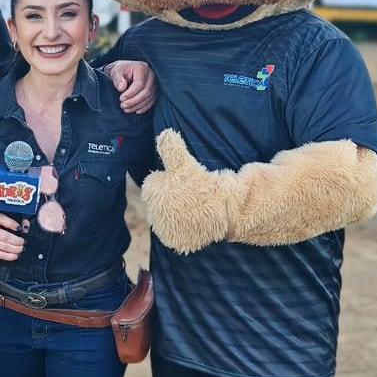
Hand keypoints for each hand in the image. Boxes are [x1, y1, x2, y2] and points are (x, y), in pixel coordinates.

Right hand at [0, 213, 26, 262]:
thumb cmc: (1, 229)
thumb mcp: (9, 222)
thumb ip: (20, 222)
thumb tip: (26, 229)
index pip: (2, 219)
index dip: (12, 224)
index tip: (20, 228)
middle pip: (4, 236)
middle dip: (16, 241)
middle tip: (23, 242)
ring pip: (3, 247)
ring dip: (14, 249)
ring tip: (21, 249)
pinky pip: (0, 255)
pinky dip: (9, 256)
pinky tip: (15, 256)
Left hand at [106, 60, 155, 113]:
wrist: (124, 71)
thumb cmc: (120, 71)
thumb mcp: (115, 72)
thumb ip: (117, 79)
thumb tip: (121, 88)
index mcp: (142, 68)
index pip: (139, 83)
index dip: (130, 93)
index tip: (121, 99)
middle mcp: (151, 75)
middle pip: (146, 91)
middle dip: (134, 101)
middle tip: (122, 106)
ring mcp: (155, 83)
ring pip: (149, 97)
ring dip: (138, 105)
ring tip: (126, 109)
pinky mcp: (155, 90)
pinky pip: (152, 100)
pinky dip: (144, 107)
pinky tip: (136, 111)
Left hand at [141, 130, 231, 253]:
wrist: (227, 211)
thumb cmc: (204, 186)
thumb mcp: (185, 164)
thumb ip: (171, 148)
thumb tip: (164, 134)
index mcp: (150, 193)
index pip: (155, 180)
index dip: (171, 178)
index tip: (185, 179)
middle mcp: (152, 215)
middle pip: (160, 198)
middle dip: (171, 194)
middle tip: (193, 192)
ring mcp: (164, 231)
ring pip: (167, 214)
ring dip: (177, 209)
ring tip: (196, 204)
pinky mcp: (176, 242)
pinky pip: (175, 231)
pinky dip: (183, 226)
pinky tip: (195, 218)